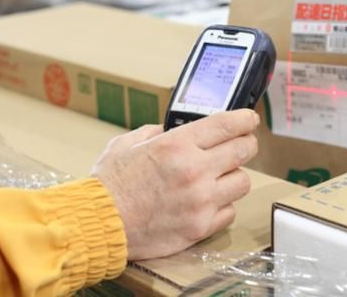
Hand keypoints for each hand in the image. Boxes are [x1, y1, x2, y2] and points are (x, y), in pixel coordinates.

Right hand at [91, 109, 259, 259]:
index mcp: (177, 145)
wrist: (98, 224)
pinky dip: (222, 206)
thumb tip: (172, 130)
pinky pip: (229, 212)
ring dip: (233, 177)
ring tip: (219, 177)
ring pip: (242, 182)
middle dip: (246, 144)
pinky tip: (208, 202)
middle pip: (244, 150)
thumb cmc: (109, 184)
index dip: (244, 119)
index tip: (249, 119)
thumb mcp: (128, 143)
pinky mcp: (200, 227)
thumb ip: (156, 132)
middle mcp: (195, 170)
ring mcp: (201, 201)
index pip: (227, 125)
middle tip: (243, 145)